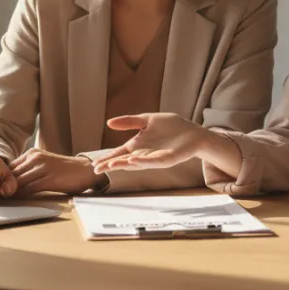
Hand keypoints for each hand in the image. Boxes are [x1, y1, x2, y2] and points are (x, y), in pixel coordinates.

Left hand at [9, 148, 100, 195]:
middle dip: (4, 185)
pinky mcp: (50, 179)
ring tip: (6, 199)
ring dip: (11, 192)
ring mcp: (43, 167)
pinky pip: (30, 189)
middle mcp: (36, 158)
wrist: (84, 170)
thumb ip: (28, 169)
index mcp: (32, 153)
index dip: (3, 178)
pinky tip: (19, 200)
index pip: (10, 166)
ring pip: (20, 182)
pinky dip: (23, 195)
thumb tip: (11, 180)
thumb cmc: (63, 169)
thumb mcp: (43, 163)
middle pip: (12, 174)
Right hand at [90, 113, 209, 173]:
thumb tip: (109, 123)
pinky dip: (141, 161)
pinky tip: (131, 160)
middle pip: (124, 161)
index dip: (107, 158)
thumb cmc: (171, 126)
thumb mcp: (147, 120)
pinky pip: (152, 162)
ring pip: (136, 163)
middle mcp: (143, 154)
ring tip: (111, 165)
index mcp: (137, 145)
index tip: (95, 164)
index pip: (119, 153)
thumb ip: (129, 121)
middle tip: (97, 169)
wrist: (193, 132)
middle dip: (111, 165)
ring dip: (123, 164)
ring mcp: (154, 158)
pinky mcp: (166, 159)